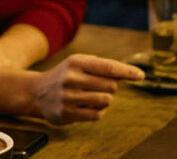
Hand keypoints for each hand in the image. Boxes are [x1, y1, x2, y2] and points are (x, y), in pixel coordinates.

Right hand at [27, 54, 143, 123]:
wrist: (36, 92)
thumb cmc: (65, 75)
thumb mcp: (78, 63)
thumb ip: (102, 66)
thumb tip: (130, 73)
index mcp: (75, 61)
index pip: (108, 67)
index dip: (127, 71)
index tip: (140, 75)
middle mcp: (71, 78)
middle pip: (111, 85)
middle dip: (110, 86)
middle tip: (96, 85)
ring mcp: (69, 97)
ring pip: (106, 100)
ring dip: (104, 99)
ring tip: (90, 96)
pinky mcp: (68, 113)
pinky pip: (97, 114)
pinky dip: (97, 111)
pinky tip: (85, 106)